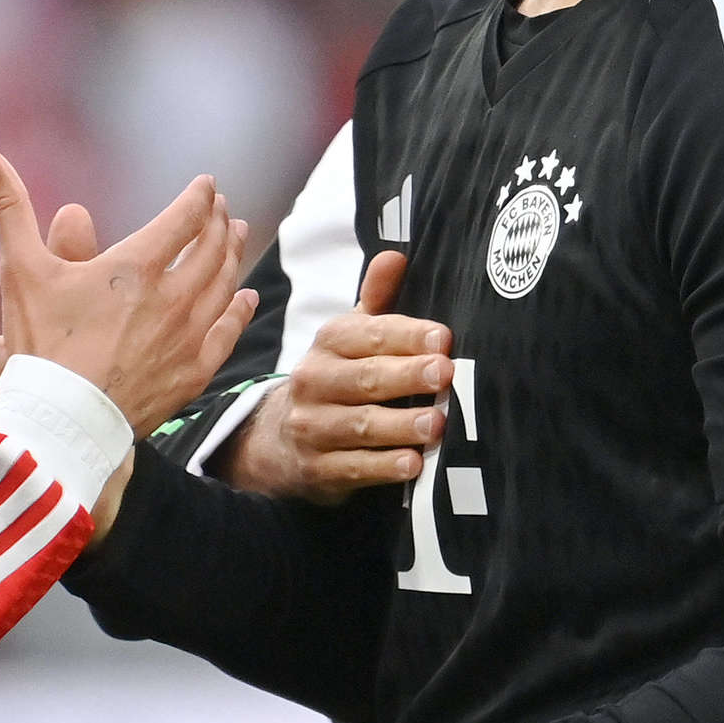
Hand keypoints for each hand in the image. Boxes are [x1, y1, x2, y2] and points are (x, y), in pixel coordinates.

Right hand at [0, 151, 257, 434]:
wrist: (60, 421)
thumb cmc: (38, 344)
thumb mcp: (21, 270)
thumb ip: (9, 209)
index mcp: (137, 266)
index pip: (185, 219)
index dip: (200, 197)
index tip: (207, 186)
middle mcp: (173, 296)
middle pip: (212, 249)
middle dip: (219, 223)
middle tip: (223, 210)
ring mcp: (188, 336)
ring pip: (224, 285)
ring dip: (233, 256)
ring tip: (237, 238)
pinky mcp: (193, 373)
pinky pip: (227, 332)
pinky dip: (239, 310)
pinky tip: (245, 298)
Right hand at [220, 252, 453, 503]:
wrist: (278, 436)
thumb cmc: (337, 376)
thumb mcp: (351, 336)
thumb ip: (378, 299)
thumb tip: (396, 255)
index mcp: (329, 342)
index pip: (368, 334)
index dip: (406, 335)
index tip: (443, 337)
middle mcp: (313, 381)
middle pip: (364, 378)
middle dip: (406, 376)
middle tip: (445, 374)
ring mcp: (311, 426)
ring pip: (359, 424)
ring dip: (400, 425)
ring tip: (437, 424)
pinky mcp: (316, 468)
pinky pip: (352, 467)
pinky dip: (383, 467)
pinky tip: (412, 464)